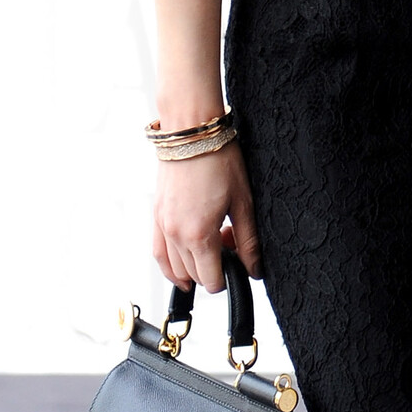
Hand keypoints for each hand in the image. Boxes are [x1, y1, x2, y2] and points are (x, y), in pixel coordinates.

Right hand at [152, 135, 262, 291]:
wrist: (192, 132)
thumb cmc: (219, 160)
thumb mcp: (243, 202)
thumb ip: (248, 241)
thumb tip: (255, 268)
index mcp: (199, 234)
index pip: (210, 280)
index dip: (228, 277)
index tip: (239, 261)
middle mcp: (175, 234)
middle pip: (193, 276)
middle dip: (213, 269)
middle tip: (229, 243)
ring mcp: (162, 225)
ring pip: (173, 268)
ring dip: (193, 267)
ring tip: (212, 245)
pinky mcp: (156, 215)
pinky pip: (158, 252)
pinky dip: (170, 263)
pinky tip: (184, 260)